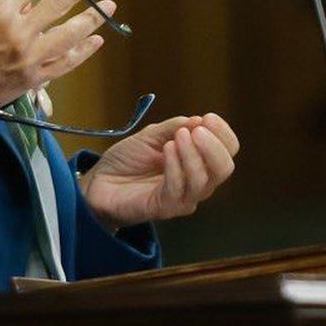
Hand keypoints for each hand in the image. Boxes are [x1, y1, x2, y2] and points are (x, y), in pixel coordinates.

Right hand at [0, 0, 113, 136]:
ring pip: (70, 33)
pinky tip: (96, 41)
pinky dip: (83, 52)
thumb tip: (17, 5)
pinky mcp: (35, 78)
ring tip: (108, 6)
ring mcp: (31, 57)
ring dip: (92, 18)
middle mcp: (20, 32)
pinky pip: (66, 63)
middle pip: (58, 3)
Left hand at [80, 113, 239, 231]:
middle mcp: (196, 182)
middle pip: (224, 169)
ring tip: (178, 137)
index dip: (222, 133)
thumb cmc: (127, 159)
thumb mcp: (151, 135)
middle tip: (197, 130)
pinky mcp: (163, 208)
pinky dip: (175, 167)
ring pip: (203, 181)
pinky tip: (167, 150)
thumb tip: (199, 120)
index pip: (227, 150)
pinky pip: (177, 190)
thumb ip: (174, 127)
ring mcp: (182, 198)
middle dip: (214, 147)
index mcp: (199, 162)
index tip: (208, 117)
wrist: (98, 181)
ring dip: (193, 155)